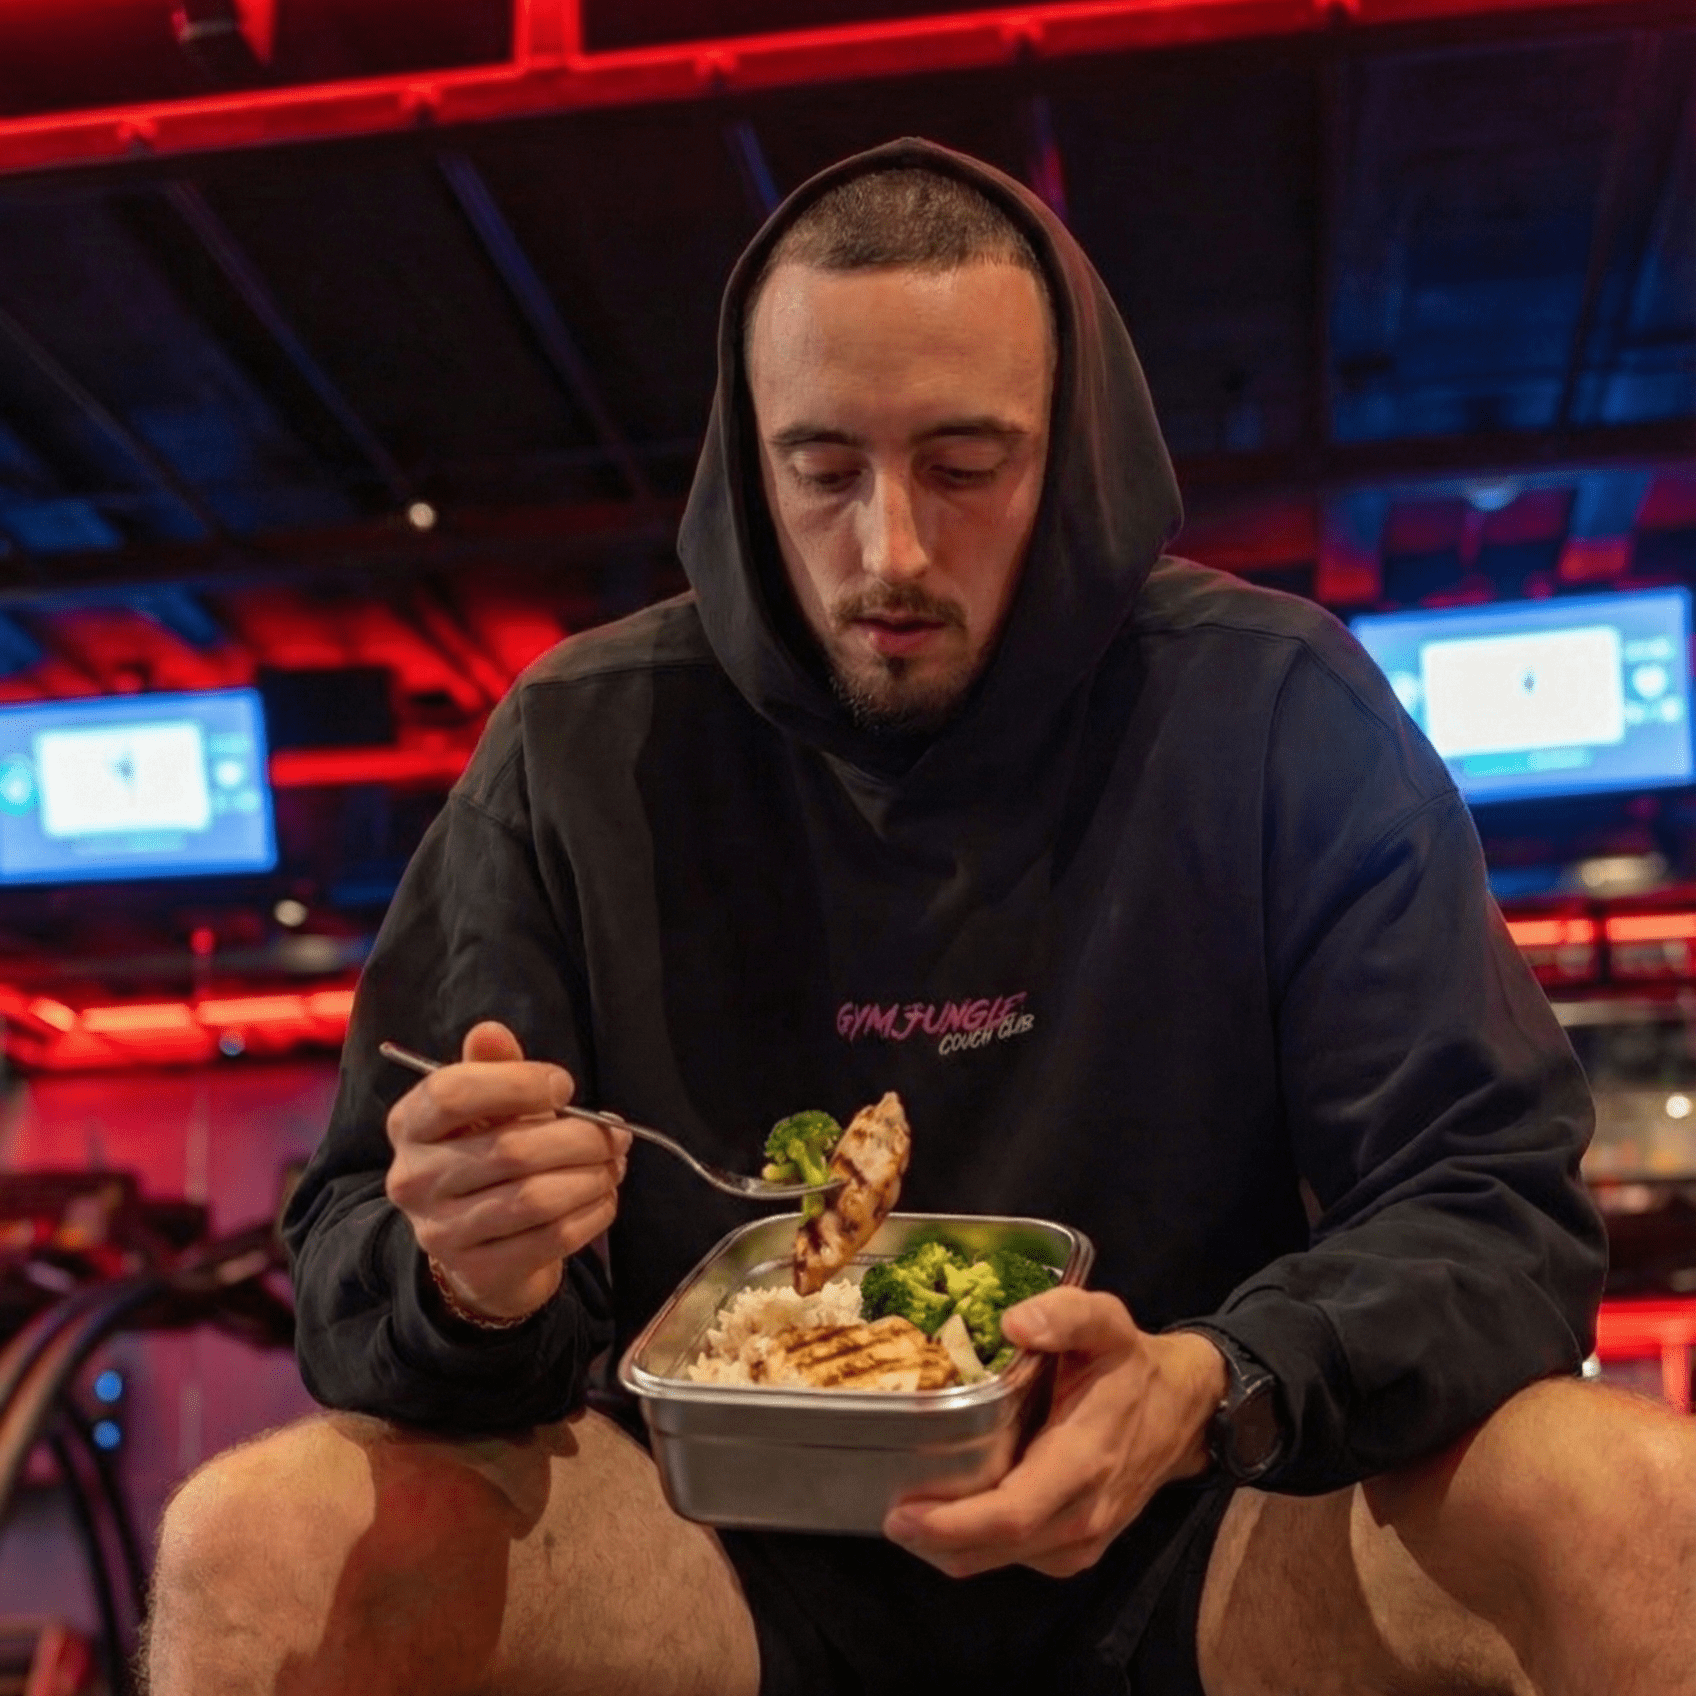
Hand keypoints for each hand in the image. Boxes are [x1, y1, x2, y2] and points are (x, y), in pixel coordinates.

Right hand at [385, 1020, 630, 1322]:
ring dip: (592, 1177)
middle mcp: (412, 1179)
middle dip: (579, 1137)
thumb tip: (491, 1031)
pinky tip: (604, 1198)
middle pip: (510, 1149)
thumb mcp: (488, 1107)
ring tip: (613, 1164)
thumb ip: (493, 1068)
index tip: (564, 1086)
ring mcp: (440, 1232)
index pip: (451, 1092)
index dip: (518, 1082)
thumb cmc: (489, 1157)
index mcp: (409, 1125)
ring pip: (536, 1197)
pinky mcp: (478, 1270)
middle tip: (614, 1134)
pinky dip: (592, 1214)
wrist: (481, 1251)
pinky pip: (551, 1237)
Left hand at [883, 1288, 1226, 1577]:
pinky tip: (950, 1518)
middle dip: (937, 1540)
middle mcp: (1085, 1511)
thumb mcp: (1105, 1321)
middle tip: (888, 1514)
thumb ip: (1064, 1314)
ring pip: (1004, 1562)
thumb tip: (1014, 1323)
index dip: (954, 1522)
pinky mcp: (1080, 1547)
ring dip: (952, 1548)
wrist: (1185, 1408)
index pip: (1014, 1512)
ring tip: (909, 1514)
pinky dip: (979, 1548)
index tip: (902, 1513)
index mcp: (1084, 1458)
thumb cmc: (1131, 1363)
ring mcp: (1085, 1538)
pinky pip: (1019, 1559)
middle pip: (999, 1547)